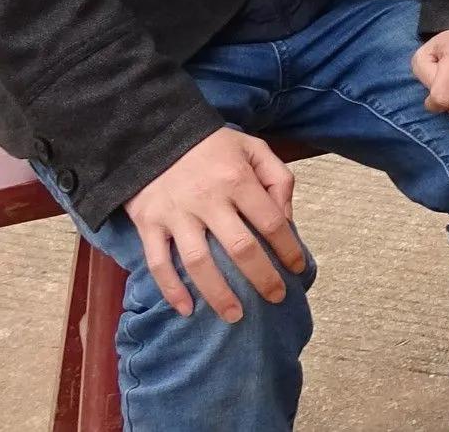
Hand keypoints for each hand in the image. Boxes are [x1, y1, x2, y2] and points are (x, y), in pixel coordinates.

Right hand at [123, 127, 304, 321]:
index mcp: (238, 179)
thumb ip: (277, 178)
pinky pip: (159, 263)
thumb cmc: (210, 144)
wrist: (152, 131)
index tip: (298, 269)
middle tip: (275, 299)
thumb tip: (287, 220)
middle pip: (240, 248)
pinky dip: (171, 290)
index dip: (289, 249)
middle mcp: (208, 199)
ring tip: (235, 317)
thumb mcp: (252, 147)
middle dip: (262, 279)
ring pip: (200, 263)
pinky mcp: (149, 223)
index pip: (271, 222)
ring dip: (219, 295)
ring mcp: (177, 214)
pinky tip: (186, 310)